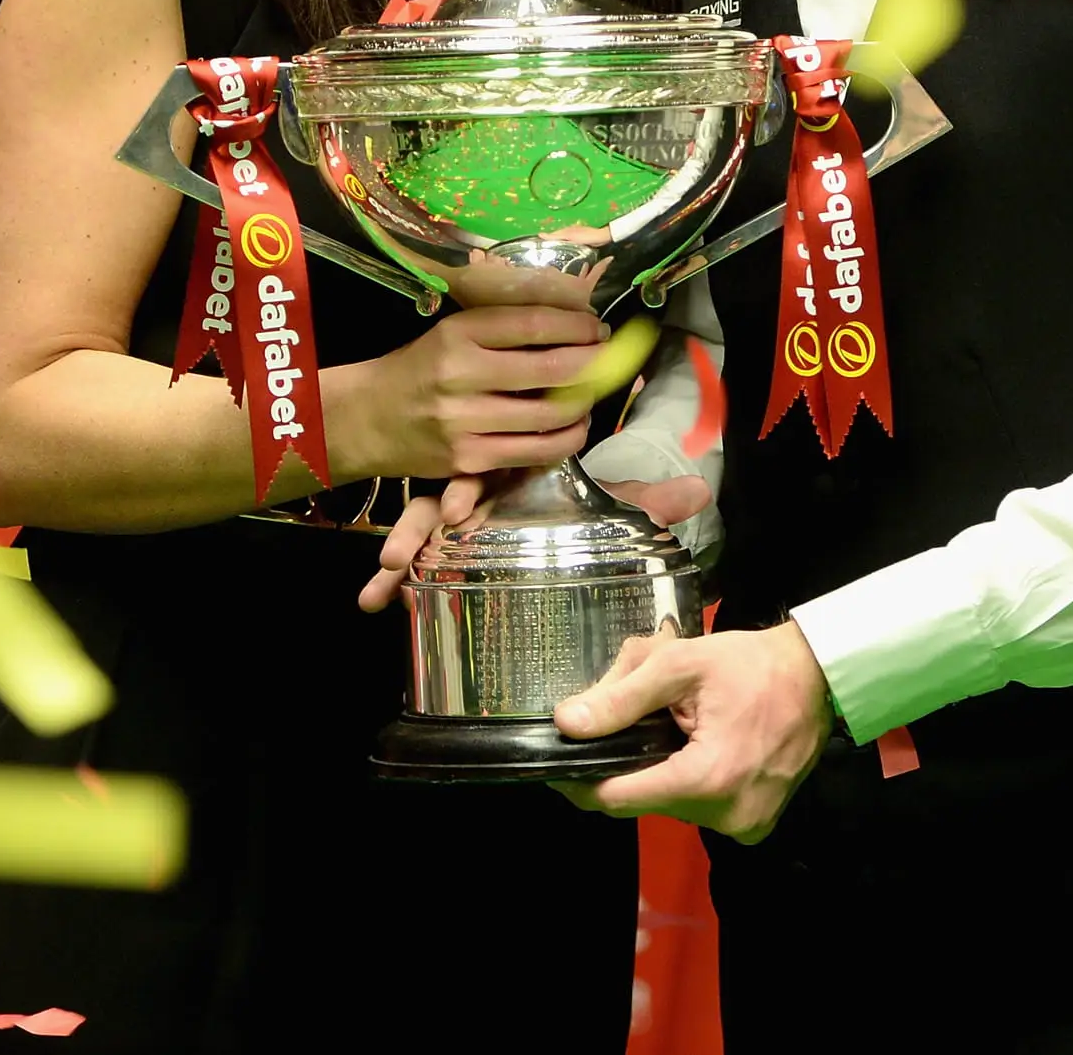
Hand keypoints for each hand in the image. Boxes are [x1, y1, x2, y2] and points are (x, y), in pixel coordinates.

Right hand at [324, 285, 608, 494]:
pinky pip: (534, 453)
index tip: (597, 328)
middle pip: (549, 370)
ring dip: (583, 404)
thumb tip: (575, 314)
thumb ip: (505, 325)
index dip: (576, 326)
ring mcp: (463, 422)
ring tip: (591, 394)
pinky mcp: (467, 460)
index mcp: (458, 333)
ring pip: (549, 416)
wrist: (368, 418)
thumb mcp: (453, 332)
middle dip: (591, 364)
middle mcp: (459, 374)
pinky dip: (565, 440)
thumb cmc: (422, 368)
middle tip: (604, 359)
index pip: (533, 324)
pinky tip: (573, 428)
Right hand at [356, 452, 709, 612]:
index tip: (456, 505)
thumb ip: (646, 500)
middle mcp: (479, 493)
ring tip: (381, 582)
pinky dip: (390, 581)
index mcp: (513, 473)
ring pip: (420, 528)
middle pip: (441, 500)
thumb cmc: (568, 502)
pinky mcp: (444, 549)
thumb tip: (700, 490)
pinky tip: (372, 602)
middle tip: (401, 552)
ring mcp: (455, 522)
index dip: (468, 485)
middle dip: (419, 526)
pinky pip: (413, 561)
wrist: (550, 510)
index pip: (486, 469)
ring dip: (399, 552)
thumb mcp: (606, 504)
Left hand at [552, 624, 833, 841]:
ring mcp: (744, 827)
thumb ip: (620, 698)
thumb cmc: (751, 664)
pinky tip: (698, 746)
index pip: (618, 798)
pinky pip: (698, 809)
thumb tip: (568, 723)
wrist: (818, 676)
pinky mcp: (754, 825)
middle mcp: (726, 816)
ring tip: (673, 725)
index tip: (557, 762)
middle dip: (628, 762)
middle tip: (631, 719)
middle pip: (642, 800)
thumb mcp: (679, 664)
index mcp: (706, 780)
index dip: (581, 780)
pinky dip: (688, 781)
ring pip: (669, 805)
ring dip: (659, 771)